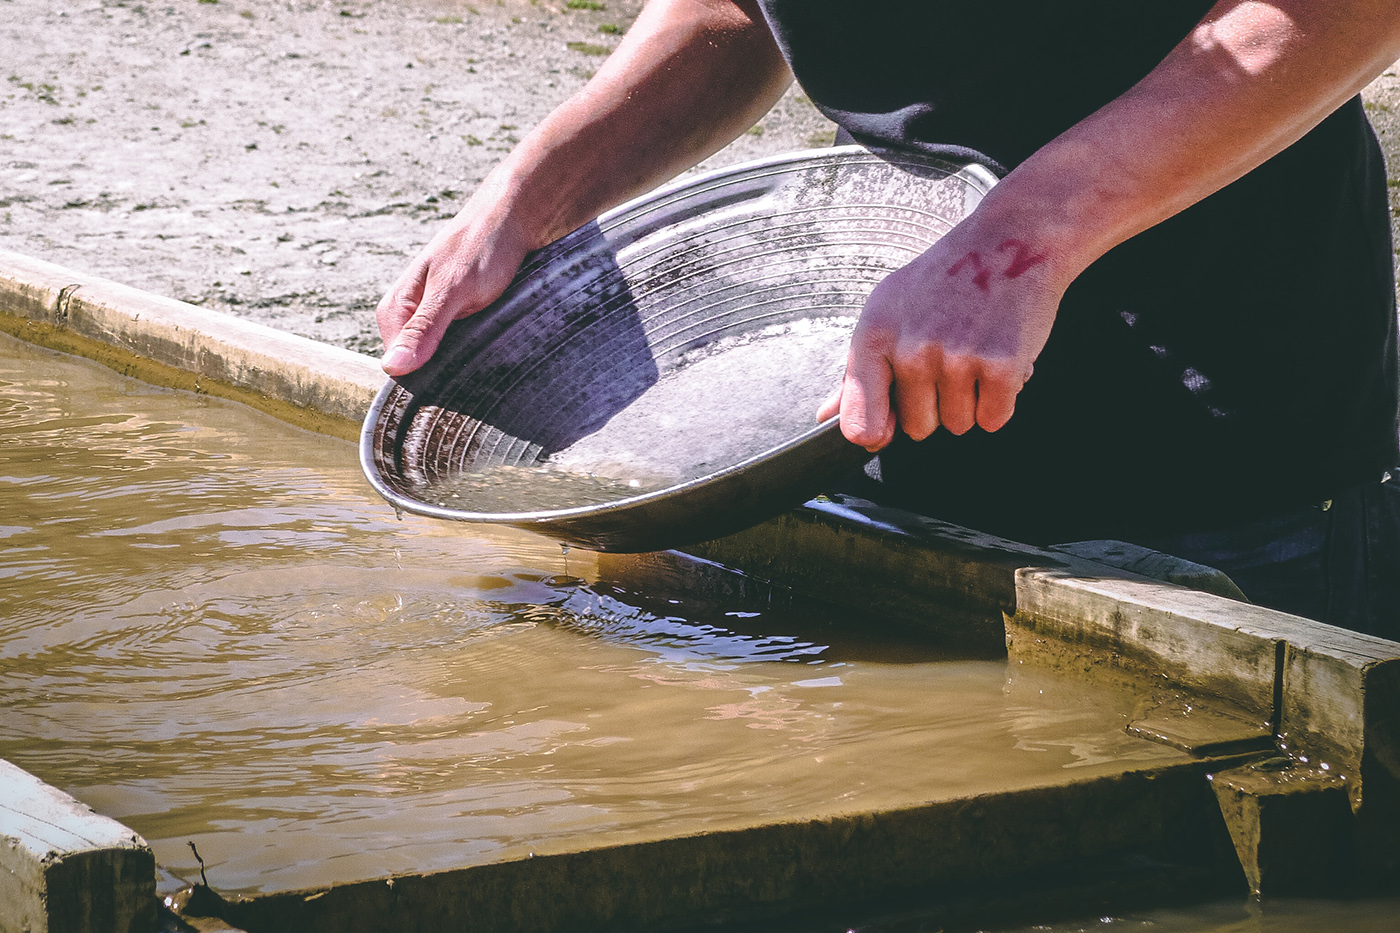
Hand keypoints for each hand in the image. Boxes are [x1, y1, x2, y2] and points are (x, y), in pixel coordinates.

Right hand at [376, 196, 535, 375]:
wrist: (515, 219)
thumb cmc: (482, 246)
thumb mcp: (453, 289)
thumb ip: (425, 327)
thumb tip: (392, 367)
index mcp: (396, 309)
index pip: (398, 368)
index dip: (425, 379)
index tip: (454, 378)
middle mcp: (410, 316)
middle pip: (421, 367)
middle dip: (447, 370)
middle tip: (478, 356)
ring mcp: (435, 318)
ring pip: (444, 359)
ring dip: (466, 360)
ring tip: (489, 345)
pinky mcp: (458, 318)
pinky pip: (462, 348)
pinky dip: (478, 349)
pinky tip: (494, 341)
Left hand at [818, 223, 1063, 449]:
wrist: (1012, 239)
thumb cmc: (946, 278)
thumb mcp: (888, 311)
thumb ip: (857, 372)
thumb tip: (827, 418)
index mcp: (874, 336)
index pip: (859, 423)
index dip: (877, 433)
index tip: (888, 427)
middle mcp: (911, 349)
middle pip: (917, 428)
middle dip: (935, 405)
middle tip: (948, 360)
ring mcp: (955, 357)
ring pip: (957, 425)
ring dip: (970, 401)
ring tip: (974, 354)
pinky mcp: (1000, 365)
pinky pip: (993, 420)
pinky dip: (1000, 401)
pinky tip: (997, 362)